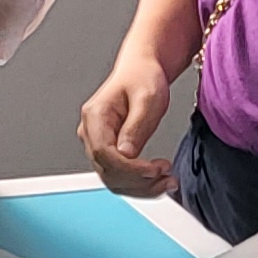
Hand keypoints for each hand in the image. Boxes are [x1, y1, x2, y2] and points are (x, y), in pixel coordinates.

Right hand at [77, 52, 176, 194]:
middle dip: (139, 181)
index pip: (104, 153)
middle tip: (167, 178)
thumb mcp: (147, 98)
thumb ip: (136, 126)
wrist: (141, 71)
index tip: (154, 170)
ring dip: (141, 186)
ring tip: (167, 181)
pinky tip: (157, 179)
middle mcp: (90, 131)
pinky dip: (139, 183)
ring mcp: (97, 143)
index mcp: (95, 116)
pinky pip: (119, 175)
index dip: (129, 168)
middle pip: (107, 170)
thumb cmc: (142, 78)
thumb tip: (126, 154)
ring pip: (112, 179)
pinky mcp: (108, 151)